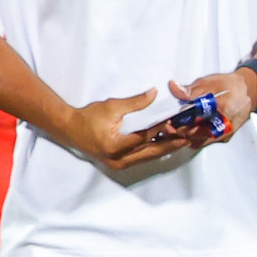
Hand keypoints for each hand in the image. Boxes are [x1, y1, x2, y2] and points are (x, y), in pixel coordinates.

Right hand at [64, 88, 194, 170]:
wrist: (69, 128)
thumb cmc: (89, 117)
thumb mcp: (112, 106)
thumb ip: (135, 102)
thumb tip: (154, 93)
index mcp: (116, 146)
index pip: (146, 137)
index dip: (162, 128)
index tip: (176, 121)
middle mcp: (118, 159)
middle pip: (150, 152)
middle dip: (170, 145)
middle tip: (187, 137)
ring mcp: (117, 164)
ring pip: (146, 157)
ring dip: (163, 149)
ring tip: (180, 141)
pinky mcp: (117, 163)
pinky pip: (140, 158)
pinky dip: (152, 151)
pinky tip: (163, 144)